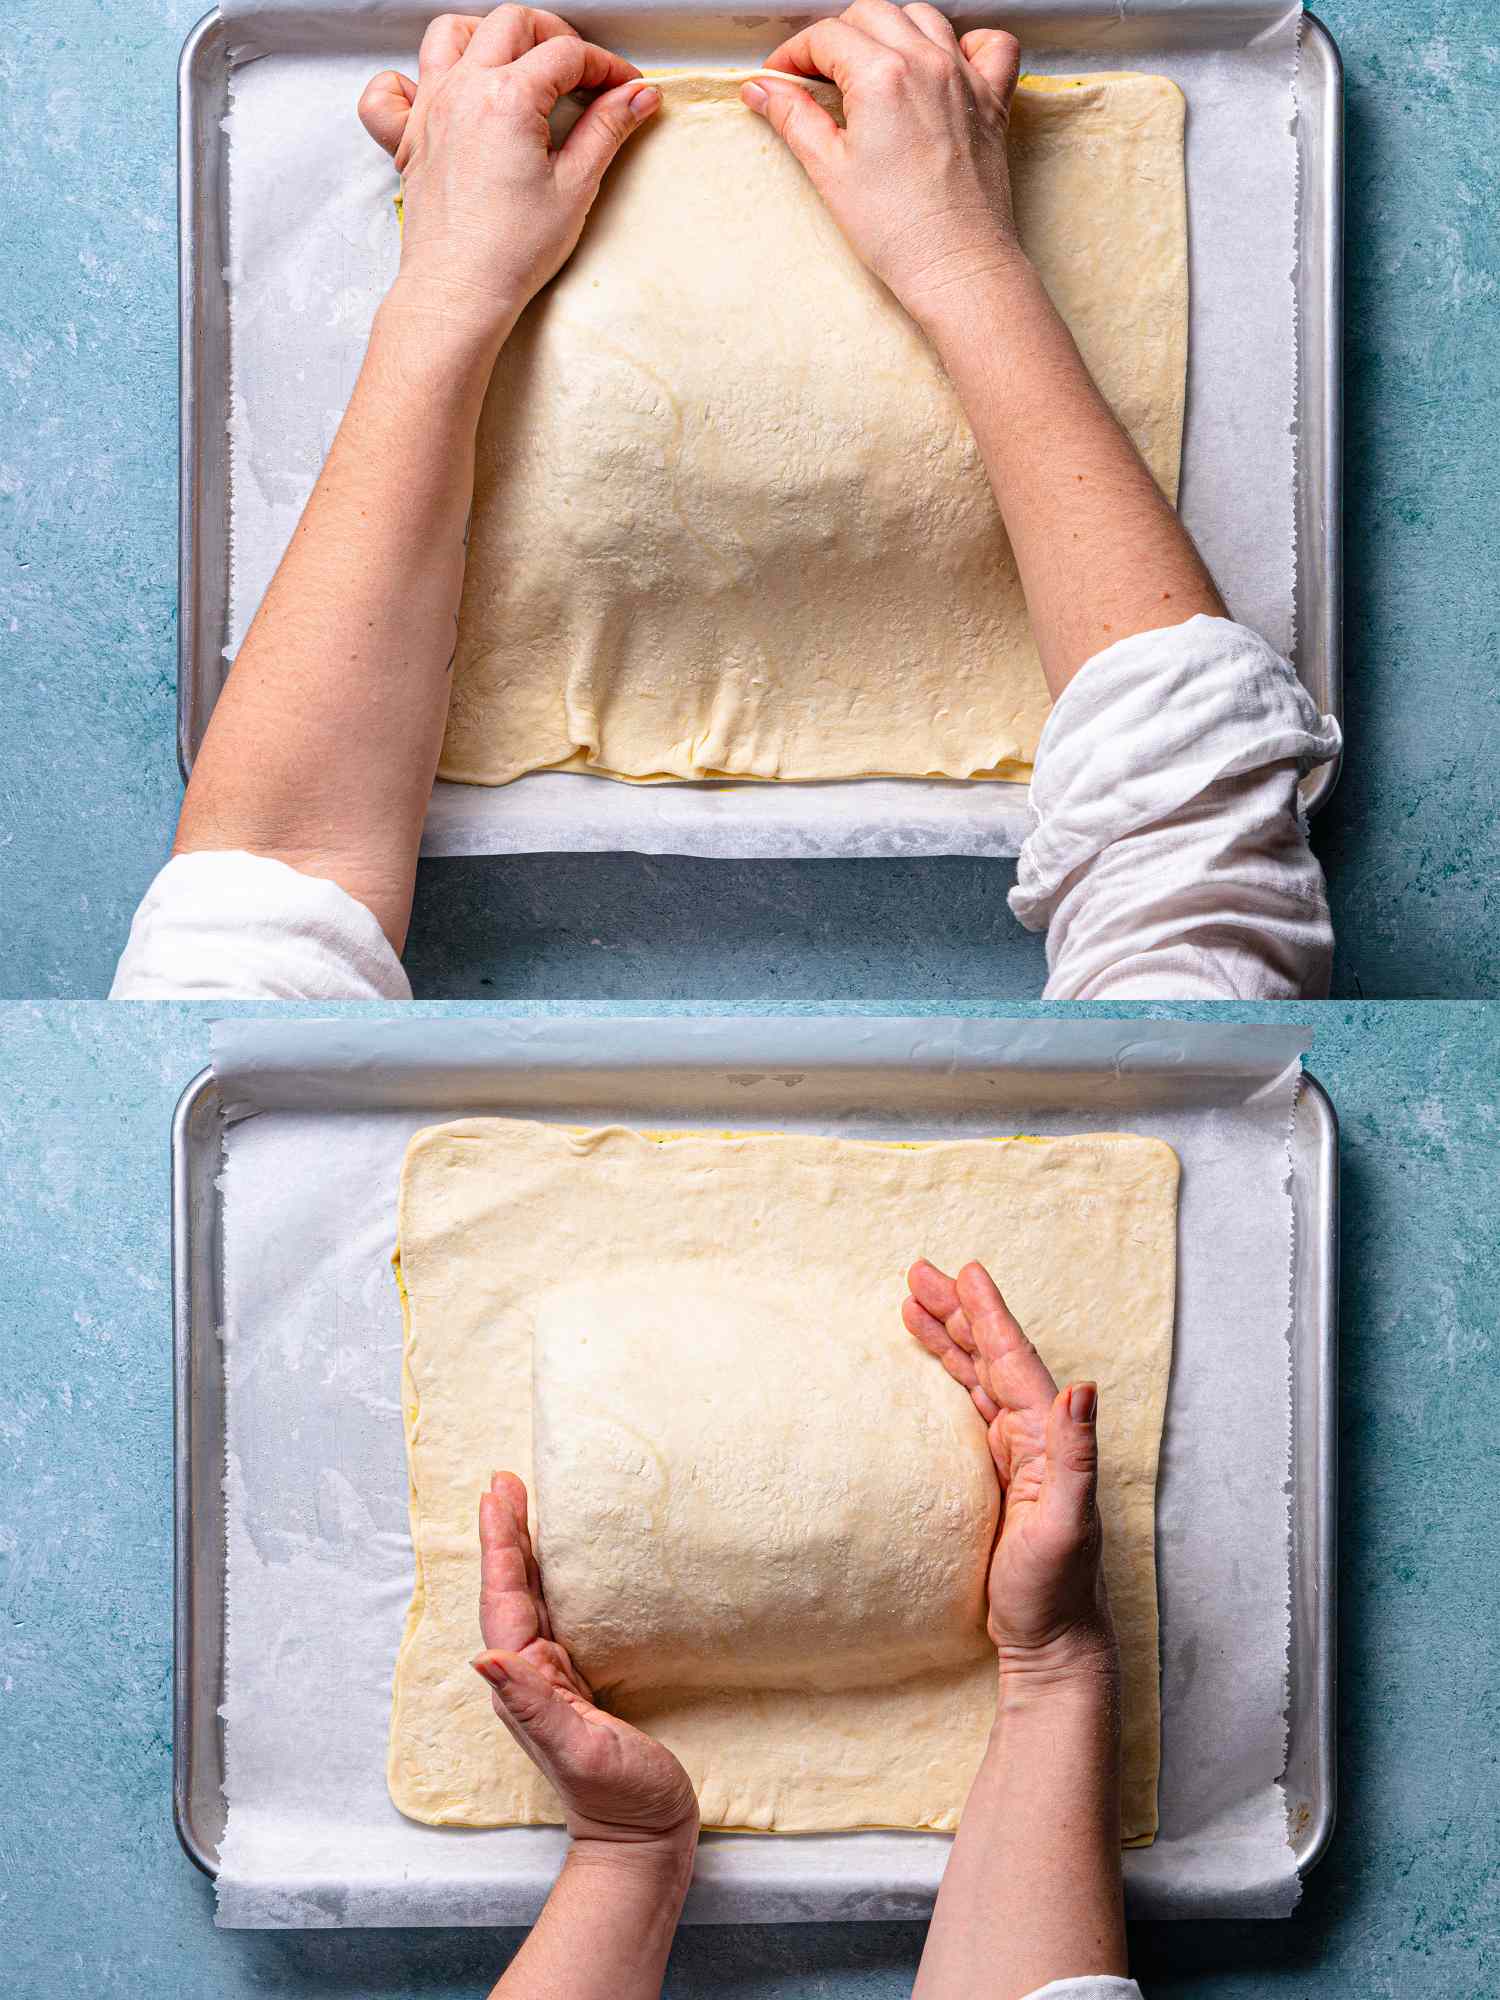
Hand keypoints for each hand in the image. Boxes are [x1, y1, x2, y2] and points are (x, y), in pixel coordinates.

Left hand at [359, 8, 658, 340]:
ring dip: (486, 35)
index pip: (566, 55)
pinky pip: (388, 89)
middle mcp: (462, 90)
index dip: (605, 66)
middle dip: (553, 36)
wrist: (460, 293)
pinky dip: (406, 80)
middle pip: (510, 24)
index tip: (623, 89)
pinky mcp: (408, 139)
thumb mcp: (575, 188)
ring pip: (448, 33)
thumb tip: (637, 97)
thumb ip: (606, 130)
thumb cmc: (511, 253)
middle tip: (580, 71)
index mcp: (508, 97)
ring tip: (514, 64)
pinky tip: (435, 94)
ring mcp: (429, 110)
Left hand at [472, 1471, 699, 1849]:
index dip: (500, 1546)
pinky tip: (564, 1562)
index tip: (496, 1496)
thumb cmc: (617, 1798)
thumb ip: (533, 1706)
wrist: (643, 1840)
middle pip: (513, 1587)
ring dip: (525, 1548)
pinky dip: (553, 1577)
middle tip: (504, 1481)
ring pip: (534, 1595)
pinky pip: (560, 1612)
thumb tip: (484, 1658)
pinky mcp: (584, 1680)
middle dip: (506, 1533)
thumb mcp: (578, 1751)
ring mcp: (558, 1675)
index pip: (506, 1599)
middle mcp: (534, 1672)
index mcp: (527, 1681)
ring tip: (522, 1504)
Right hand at [743, 3, 1024, 326]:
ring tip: (872, 66)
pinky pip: (991, 44)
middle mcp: (926, 62)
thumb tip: (763, 89)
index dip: (794, 54)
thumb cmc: (895, 228)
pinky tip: (947, 62)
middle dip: (837, 37)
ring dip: (891, 29)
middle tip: (819, 76)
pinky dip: (968, 42)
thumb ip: (793, 118)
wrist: (955, 264)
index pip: (826, 36)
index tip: (781, 77)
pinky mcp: (991, 101)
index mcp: (880, 75)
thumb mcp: (828, 171)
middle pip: (871, 14)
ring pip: (923, 17)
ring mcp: (964, 77)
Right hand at [903, 1260, 1116, 1675]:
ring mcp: (1012, 1454)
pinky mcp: (992, 1475)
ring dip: (947, 1338)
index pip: (1013, 1362)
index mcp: (1048, 1438)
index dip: (989, 1316)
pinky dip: (947, 1377)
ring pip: (975, 1377)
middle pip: (989, 1358)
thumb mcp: (1067, 1525)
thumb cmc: (1057, 1591)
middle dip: (956, 1313)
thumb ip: (1077, 1455)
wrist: (1049, 1643)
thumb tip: (1082, 1388)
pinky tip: (927, 1363)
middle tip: (918, 1272)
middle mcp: (1033, 1436)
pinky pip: (966, 1408)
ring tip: (911, 1302)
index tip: (966, 1273)